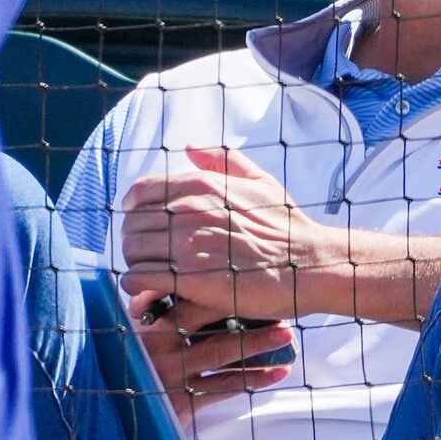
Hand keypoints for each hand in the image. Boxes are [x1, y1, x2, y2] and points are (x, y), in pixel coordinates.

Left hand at [119, 145, 326, 323]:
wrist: (309, 265)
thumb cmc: (286, 227)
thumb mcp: (261, 181)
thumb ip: (224, 159)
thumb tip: (191, 147)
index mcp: (202, 185)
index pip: (140, 192)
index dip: (133, 210)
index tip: (141, 225)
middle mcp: (190, 210)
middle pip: (132, 224)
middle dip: (134, 241)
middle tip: (147, 256)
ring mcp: (189, 245)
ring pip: (132, 252)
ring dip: (135, 265)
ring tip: (149, 275)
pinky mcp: (191, 279)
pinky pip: (140, 279)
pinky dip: (136, 286)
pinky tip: (148, 292)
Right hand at [123, 286, 296, 420]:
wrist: (115, 416)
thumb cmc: (132, 372)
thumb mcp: (138, 340)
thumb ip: (157, 315)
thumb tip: (186, 284)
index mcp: (150, 326)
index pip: (187, 300)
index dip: (218, 289)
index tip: (249, 276)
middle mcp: (160, 348)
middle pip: (208, 321)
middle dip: (244, 310)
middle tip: (277, 301)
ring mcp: (172, 375)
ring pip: (221, 354)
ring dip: (257, 344)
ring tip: (286, 334)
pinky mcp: (182, 402)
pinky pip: (223, 388)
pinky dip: (253, 379)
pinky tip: (277, 372)